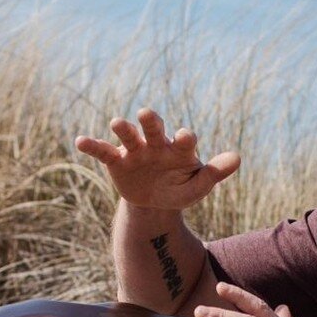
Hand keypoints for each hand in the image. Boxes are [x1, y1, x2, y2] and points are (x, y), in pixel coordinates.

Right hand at [74, 107, 239, 210]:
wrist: (156, 202)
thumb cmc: (180, 188)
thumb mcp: (198, 186)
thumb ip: (215, 172)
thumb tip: (237, 158)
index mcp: (179, 149)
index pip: (184, 140)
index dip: (184, 138)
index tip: (185, 137)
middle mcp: (156, 144)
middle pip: (154, 128)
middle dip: (150, 121)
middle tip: (146, 113)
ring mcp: (135, 151)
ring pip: (129, 136)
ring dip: (123, 129)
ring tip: (117, 123)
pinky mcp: (117, 161)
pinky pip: (103, 152)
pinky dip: (92, 146)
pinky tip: (79, 141)